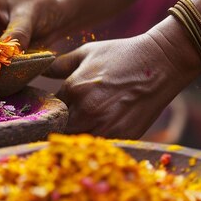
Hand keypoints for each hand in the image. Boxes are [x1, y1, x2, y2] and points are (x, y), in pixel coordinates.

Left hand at [44, 29, 200, 137]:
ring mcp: (105, 127)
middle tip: (67, 123)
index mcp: (74, 90)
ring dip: (78, 138)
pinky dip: (97, 143)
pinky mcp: (123, 137)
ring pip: (79, 143)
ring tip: (85, 128)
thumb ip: (60, 64)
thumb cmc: (122, 54)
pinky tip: (101, 132)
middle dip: (61, 128)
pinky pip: (101, 147)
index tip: (55, 111)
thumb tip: (40, 70)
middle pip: (61, 131)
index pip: (50, 111)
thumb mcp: (87, 53)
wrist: (161, 62)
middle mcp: (87, 112)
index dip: (51, 112)